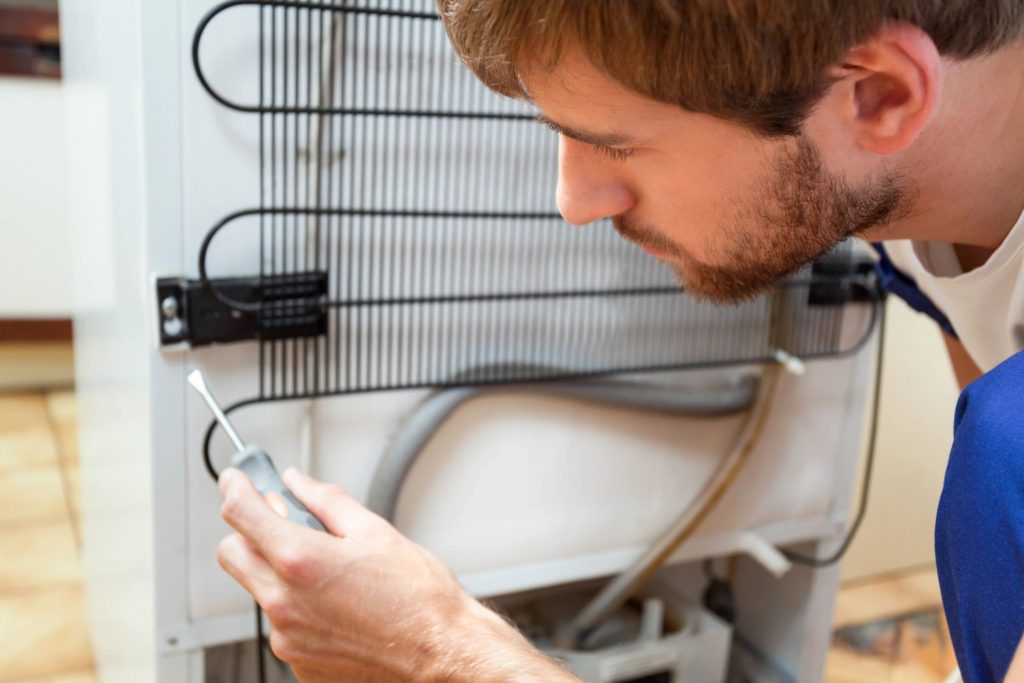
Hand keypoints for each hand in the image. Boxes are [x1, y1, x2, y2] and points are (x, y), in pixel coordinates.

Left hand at [216, 467, 575, 681]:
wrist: (441, 655)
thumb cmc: (419, 599)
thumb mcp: (375, 531)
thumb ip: (326, 502)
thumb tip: (299, 484)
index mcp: (301, 561)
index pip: (241, 513)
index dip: (236, 486)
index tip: (239, 479)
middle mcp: (284, 603)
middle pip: (232, 553)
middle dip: (250, 531)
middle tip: (284, 520)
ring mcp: (287, 637)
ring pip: (258, 589)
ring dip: (278, 571)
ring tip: (330, 570)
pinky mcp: (297, 662)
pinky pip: (281, 623)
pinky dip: (297, 606)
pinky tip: (336, 603)